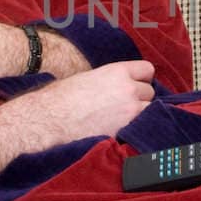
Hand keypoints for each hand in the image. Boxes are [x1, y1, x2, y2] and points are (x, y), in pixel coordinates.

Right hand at [30, 59, 156, 143]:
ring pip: (149, 110)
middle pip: (150, 92)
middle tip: (126, 104)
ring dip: (140, 114)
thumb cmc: (61, 98)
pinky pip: (139, 127)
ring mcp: (130, 111)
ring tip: (124, 118)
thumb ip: (108, 80)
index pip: (147, 69)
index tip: (137, 84)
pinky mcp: (125, 130)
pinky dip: (134, 129)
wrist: (50, 120)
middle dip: (141, 97)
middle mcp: (128, 89)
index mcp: (117, 71)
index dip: (143, 78)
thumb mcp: (87, 78)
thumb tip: (115, 85)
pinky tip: (121, 129)